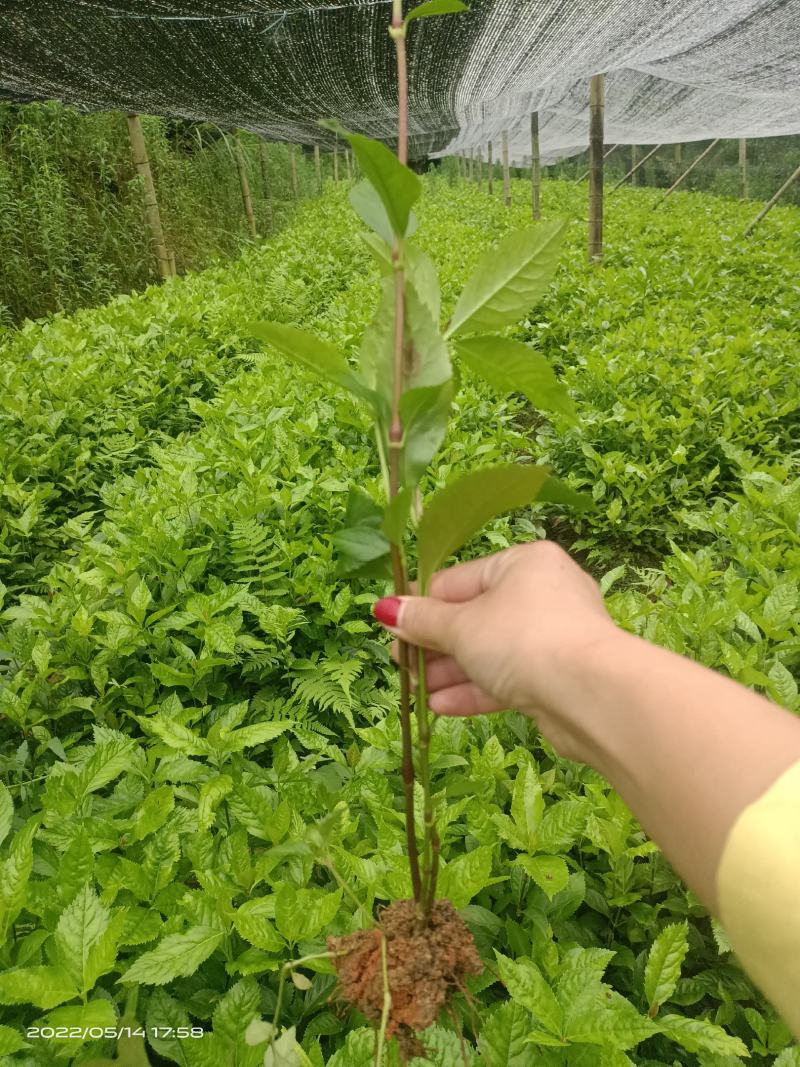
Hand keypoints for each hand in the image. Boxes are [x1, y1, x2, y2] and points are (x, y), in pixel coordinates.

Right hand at [373, 541, 621, 761]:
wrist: (590, 694)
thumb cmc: (521, 639)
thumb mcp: (461, 626)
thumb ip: (423, 621)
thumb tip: (386, 610)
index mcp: (522, 564)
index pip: (458, 580)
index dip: (422, 606)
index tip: (391, 629)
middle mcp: (542, 594)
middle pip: (474, 618)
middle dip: (434, 646)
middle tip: (401, 667)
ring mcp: (552, 638)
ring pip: (489, 652)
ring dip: (450, 673)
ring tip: (416, 693)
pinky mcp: (557, 678)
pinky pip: (508, 679)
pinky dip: (475, 690)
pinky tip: (440, 707)